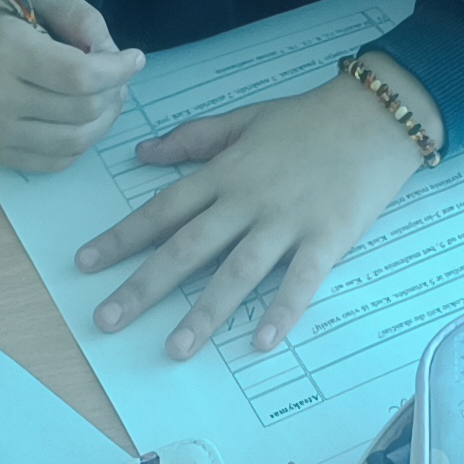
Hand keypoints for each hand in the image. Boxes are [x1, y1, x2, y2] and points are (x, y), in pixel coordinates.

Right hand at [0, 0, 142, 171]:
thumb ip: (78, 13)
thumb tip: (113, 53)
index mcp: (6, 52)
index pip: (80, 76)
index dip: (118, 71)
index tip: (134, 58)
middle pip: (82, 111)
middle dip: (115, 93)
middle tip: (118, 76)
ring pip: (74, 143)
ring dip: (104, 122)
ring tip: (106, 98)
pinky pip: (53, 162)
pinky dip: (79, 144)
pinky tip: (81, 120)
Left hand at [77, 64, 434, 358]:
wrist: (378, 114)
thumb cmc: (310, 118)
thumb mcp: (246, 118)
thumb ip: (194, 137)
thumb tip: (143, 154)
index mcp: (225, 171)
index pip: (163, 209)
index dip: (122, 237)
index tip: (85, 264)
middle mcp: (248, 199)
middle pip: (187, 247)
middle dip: (143, 286)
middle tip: (107, 320)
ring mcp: (287, 220)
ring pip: (237, 272)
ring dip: (204, 313)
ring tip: (175, 349)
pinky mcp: (327, 238)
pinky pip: (300, 281)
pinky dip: (281, 311)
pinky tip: (261, 342)